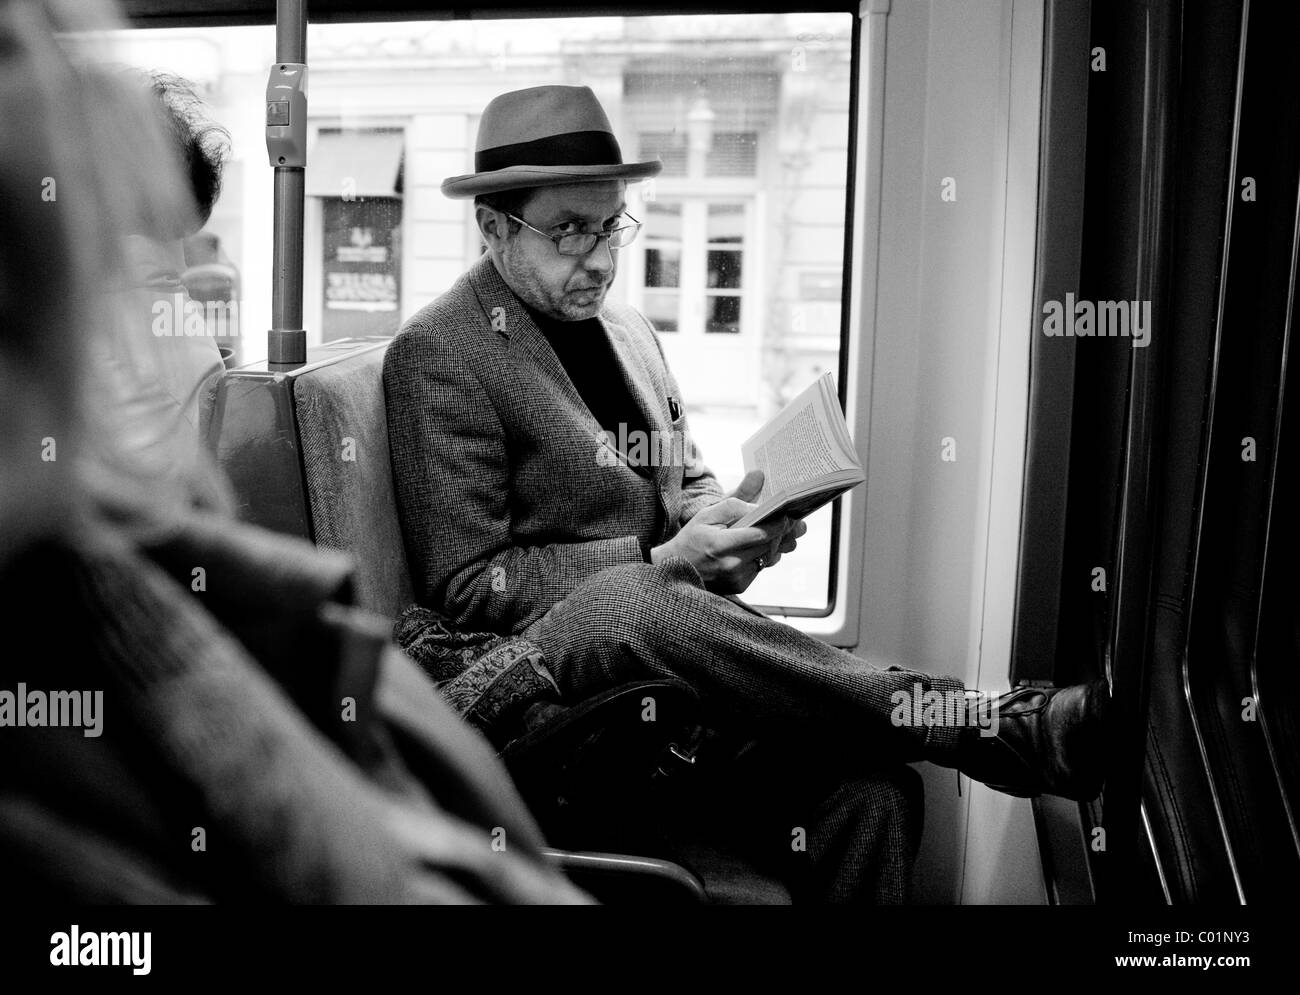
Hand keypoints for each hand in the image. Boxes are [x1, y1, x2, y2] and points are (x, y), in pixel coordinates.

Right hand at [650, 470, 805, 592]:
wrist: (678, 569)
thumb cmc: (693, 538)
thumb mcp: (707, 513)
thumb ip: (736, 500)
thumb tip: (759, 478)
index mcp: (720, 545)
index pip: (761, 534)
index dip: (779, 523)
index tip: (789, 513)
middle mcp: (730, 565)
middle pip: (770, 545)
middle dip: (785, 532)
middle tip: (798, 522)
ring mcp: (736, 578)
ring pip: (769, 557)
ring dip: (779, 543)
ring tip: (787, 531)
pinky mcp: (741, 586)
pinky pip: (762, 566)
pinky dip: (767, 554)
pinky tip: (766, 545)